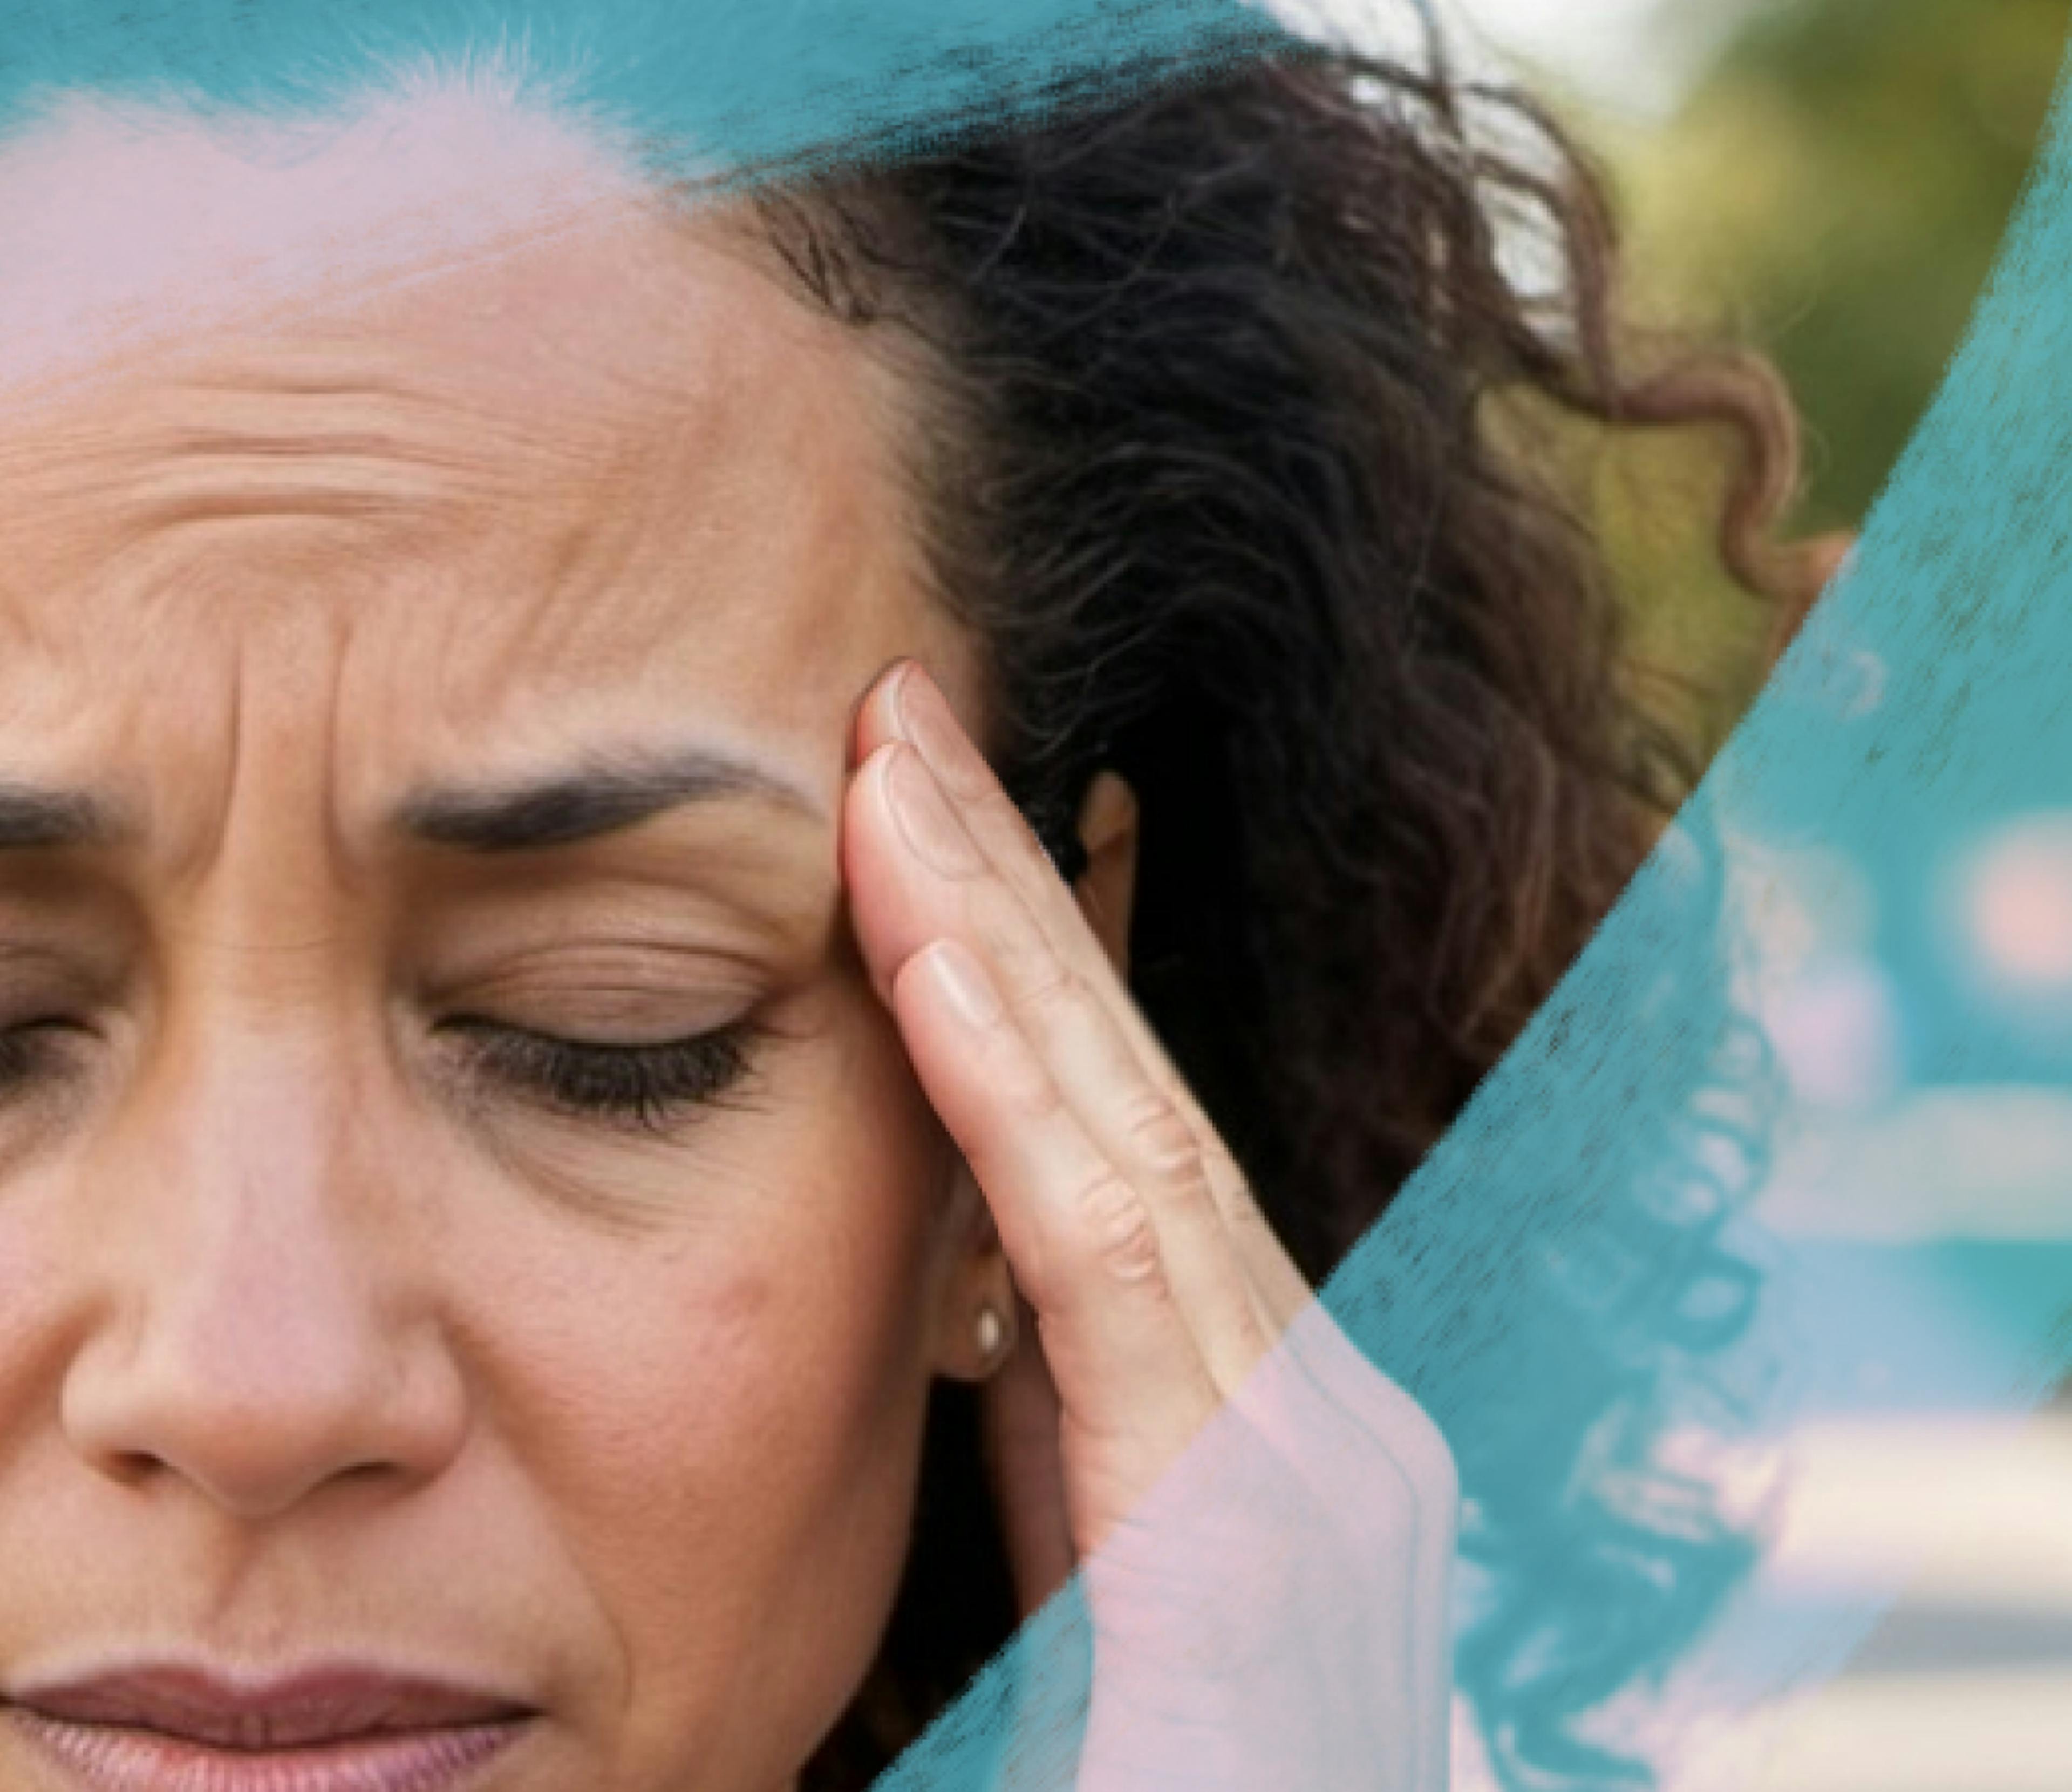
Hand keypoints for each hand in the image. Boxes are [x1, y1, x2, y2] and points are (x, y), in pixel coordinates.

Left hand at [843, 660, 1459, 1790]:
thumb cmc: (1144, 1781)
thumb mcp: (1093, 1574)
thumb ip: (1065, 1425)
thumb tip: (974, 1280)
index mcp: (1266, 1409)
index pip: (1129, 1136)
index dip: (1033, 965)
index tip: (930, 827)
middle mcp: (1317, 1399)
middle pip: (1133, 1094)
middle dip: (1018, 894)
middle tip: (908, 723)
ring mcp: (1310, 1450)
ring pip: (1123, 1131)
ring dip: (997, 938)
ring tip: (892, 773)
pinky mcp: (1248, 1520)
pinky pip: (1109, 1255)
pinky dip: (1012, 1093)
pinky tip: (922, 954)